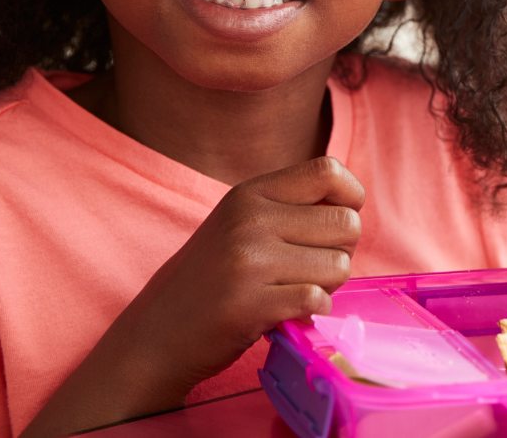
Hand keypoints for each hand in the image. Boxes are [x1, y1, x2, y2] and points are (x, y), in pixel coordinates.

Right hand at [19, 157, 363, 436]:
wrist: (155, 334)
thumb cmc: (209, 279)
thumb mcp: (239, 223)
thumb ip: (286, 207)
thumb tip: (351, 205)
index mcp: (250, 193)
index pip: (328, 170)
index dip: (350, 198)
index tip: (339, 222)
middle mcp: (250, 220)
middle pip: (346, 223)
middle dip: (342, 251)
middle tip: (313, 269)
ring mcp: (249, 261)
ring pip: (339, 266)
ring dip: (327, 286)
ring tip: (292, 291)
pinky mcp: (251, 304)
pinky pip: (317, 300)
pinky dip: (312, 311)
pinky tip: (286, 312)